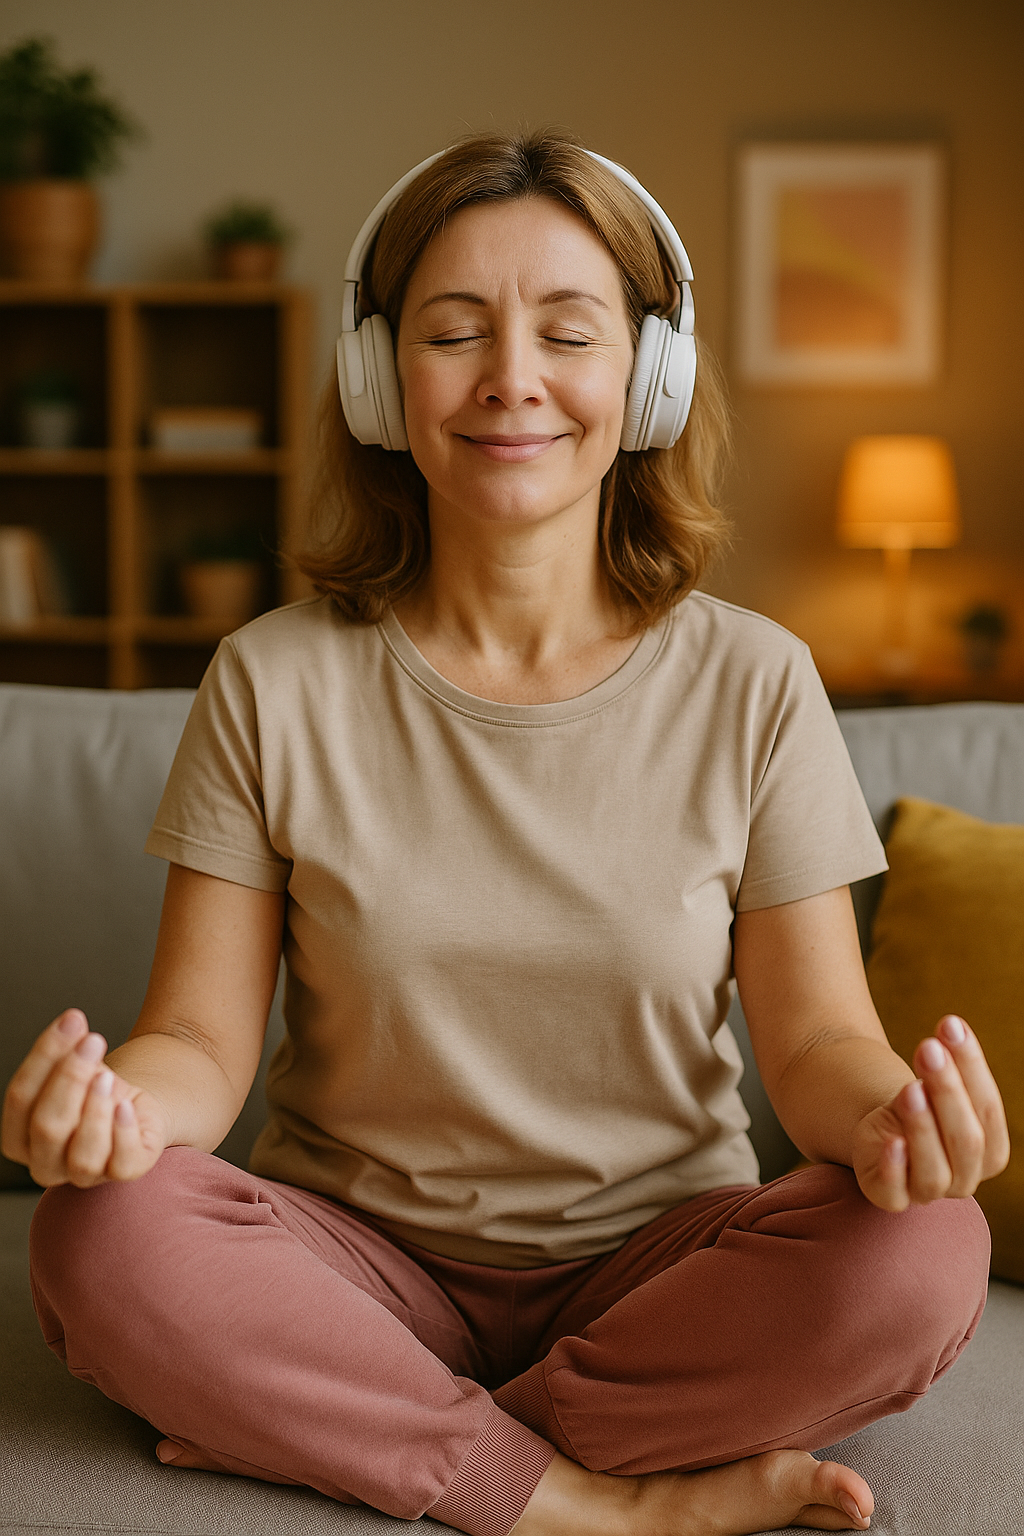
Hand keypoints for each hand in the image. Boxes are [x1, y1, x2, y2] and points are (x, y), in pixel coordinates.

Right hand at [1, 1009, 169, 1187]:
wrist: (133, 1106)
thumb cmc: (93, 1090)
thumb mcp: (75, 1069)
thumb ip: (65, 1054)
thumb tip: (71, 1023)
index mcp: (19, 1138)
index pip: (19, 1099)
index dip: (44, 1057)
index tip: (72, 1020)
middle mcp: (46, 1164)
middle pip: (47, 1127)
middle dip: (69, 1078)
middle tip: (93, 1041)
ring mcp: (85, 1175)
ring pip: (83, 1155)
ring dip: (95, 1110)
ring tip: (107, 1076)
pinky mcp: (124, 1172)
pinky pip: (123, 1164)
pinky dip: (123, 1132)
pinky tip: (126, 1104)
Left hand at [853, 1015, 1010, 1210]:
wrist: (881, 1132)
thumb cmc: (918, 1105)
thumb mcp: (934, 1086)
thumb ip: (948, 1068)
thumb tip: (952, 1029)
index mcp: (991, 1151)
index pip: (989, 1109)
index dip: (973, 1068)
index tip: (951, 1026)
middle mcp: (966, 1178)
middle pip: (967, 1138)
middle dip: (948, 1090)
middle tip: (928, 1048)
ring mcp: (929, 1192)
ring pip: (934, 1168)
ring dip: (924, 1126)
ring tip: (911, 1087)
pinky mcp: (891, 1198)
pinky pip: (895, 1191)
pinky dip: (894, 1167)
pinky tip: (891, 1140)